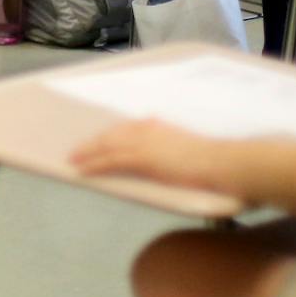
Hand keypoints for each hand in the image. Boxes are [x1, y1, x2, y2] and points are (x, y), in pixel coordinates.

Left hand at [69, 119, 224, 189]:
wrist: (222, 163)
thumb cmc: (215, 162)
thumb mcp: (191, 149)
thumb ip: (175, 147)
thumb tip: (169, 154)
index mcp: (160, 127)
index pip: (127, 129)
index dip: (110, 135)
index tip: (99, 139)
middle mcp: (149, 130)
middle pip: (113, 134)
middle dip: (94, 142)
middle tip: (77, 149)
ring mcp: (145, 144)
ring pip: (107, 146)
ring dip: (88, 153)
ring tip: (73, 159)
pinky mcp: (143, 158)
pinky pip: (111, 161)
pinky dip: (94, 164)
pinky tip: (82, 170)